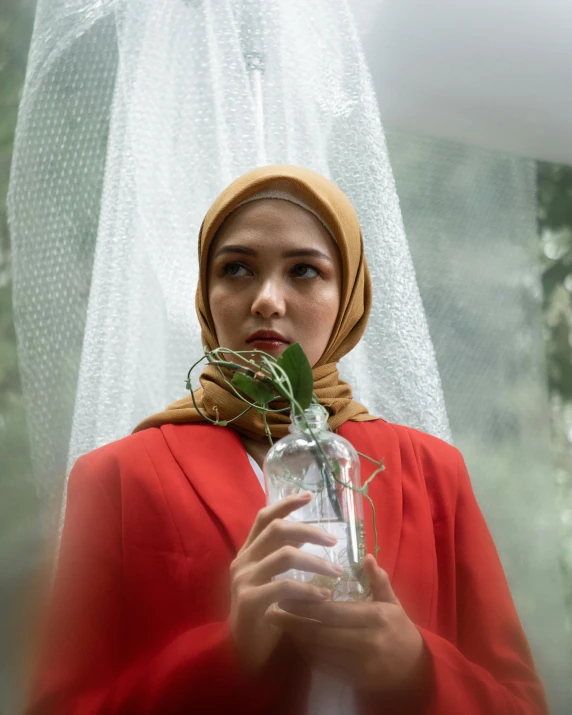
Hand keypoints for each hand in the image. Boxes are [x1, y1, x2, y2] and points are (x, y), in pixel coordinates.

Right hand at [229, 492, 344, 674]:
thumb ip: (282, 557)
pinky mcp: (249, 600)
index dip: (286, 503)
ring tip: (337, 571)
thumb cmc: (262, 615)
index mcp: (248, 552)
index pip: (264, 516)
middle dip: (309, 531)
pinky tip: (324, 595)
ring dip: (315, 561)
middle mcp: (243, 560)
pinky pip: (284, 586)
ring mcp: (244, 579)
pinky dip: (308, 589)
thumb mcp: (270, 579)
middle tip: (334, 540)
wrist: (242, 654)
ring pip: (285, 554)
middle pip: (277, 529)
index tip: (310, 496)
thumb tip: (310, 534)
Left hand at [265, 554, 426, 692]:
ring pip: (319, 651)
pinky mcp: (354, 680)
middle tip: (272, 610)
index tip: (285, 594)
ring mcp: (360, 664)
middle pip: (321, 632)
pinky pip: (324, 667)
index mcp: (375, 617)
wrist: (413, 669)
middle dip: (294, 622)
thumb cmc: (399, 628)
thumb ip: (378, 580)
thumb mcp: (392, 601)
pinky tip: (296, 642)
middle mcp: (367, 642)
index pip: (333, 611)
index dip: (306, 604)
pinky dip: (307, 654)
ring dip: (297, 638)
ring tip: (279, 624)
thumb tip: (367, 556)